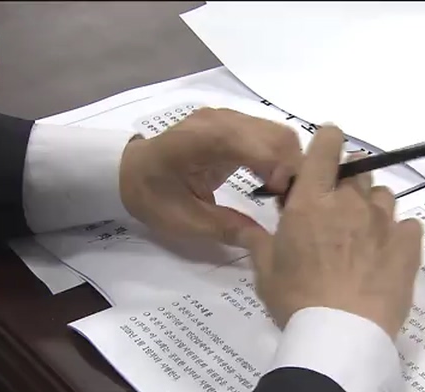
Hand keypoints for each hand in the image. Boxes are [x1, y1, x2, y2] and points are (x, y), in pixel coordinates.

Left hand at [118, 107, 301, 245]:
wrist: (130, 171)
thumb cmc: (152, 196)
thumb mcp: (184, 221)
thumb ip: (226, 228)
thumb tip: (267, 239)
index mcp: (204, 140)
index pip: (260, 146)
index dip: (282, 172)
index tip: (282, 202)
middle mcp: (222, 121)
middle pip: (278, 136)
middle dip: (293, 170)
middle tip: (287, 204)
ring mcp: (229, 119)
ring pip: (280, 134)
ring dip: (290, 164)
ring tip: (281, 196)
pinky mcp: (235, 124)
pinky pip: (270, 136)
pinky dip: (280, 158)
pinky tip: (271, 183)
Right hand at [239, 125, 423, 337]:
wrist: (342, 335)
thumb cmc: (297, 301)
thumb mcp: (265, 272)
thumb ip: (258, 242)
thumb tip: (245, 228)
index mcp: (311, 201)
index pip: (326, 145)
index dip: (327, 142)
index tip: (325, 153)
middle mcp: (350, 202)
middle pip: (356, 171)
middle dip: (346, 184)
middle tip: (334, 214)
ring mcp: (384, 222)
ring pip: (382, 196)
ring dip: (371, 207)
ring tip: (361, 237)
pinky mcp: (408, 245)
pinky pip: (409, 225)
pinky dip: (398, 233)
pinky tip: (386, 254)